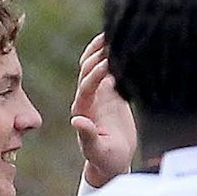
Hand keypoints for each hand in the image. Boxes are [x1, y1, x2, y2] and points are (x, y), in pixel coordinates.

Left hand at [71, 33, 136, 188]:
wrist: (112, 163)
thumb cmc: (105, 160)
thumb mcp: (97, 151)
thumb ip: (87, 136)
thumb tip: (76, 121)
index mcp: (83, 110)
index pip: (86, 86)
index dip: (95, 75)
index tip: (107, 64)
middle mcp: (87, 98)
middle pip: (87, 70)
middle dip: (97, 56)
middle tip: (110, 41)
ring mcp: (98, 95)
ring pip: (94, 66)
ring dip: (100, 50)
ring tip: (110, 33)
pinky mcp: (110, 94)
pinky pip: (108, 71)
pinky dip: (111, 57)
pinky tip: (119, 43)